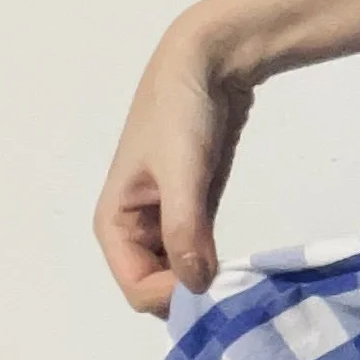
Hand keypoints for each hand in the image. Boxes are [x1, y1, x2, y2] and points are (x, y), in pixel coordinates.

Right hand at [94, 14, 255, 317]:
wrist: (206, 61)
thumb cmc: (181, 115)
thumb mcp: (182, 172)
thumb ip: (185, 231)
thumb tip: (196, 287)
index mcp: (114, 223)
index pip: (137, 289)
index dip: (173, 297)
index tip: (216, 286)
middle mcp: (134, 229)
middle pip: (158, 288)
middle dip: (191, 294)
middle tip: (236, 294)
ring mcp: (164, 220)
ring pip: (180, 274)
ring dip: (207, 281)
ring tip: (244, 285)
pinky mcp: (193, 209)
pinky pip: (199, 252)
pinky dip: (216, 263)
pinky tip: (244, 267)